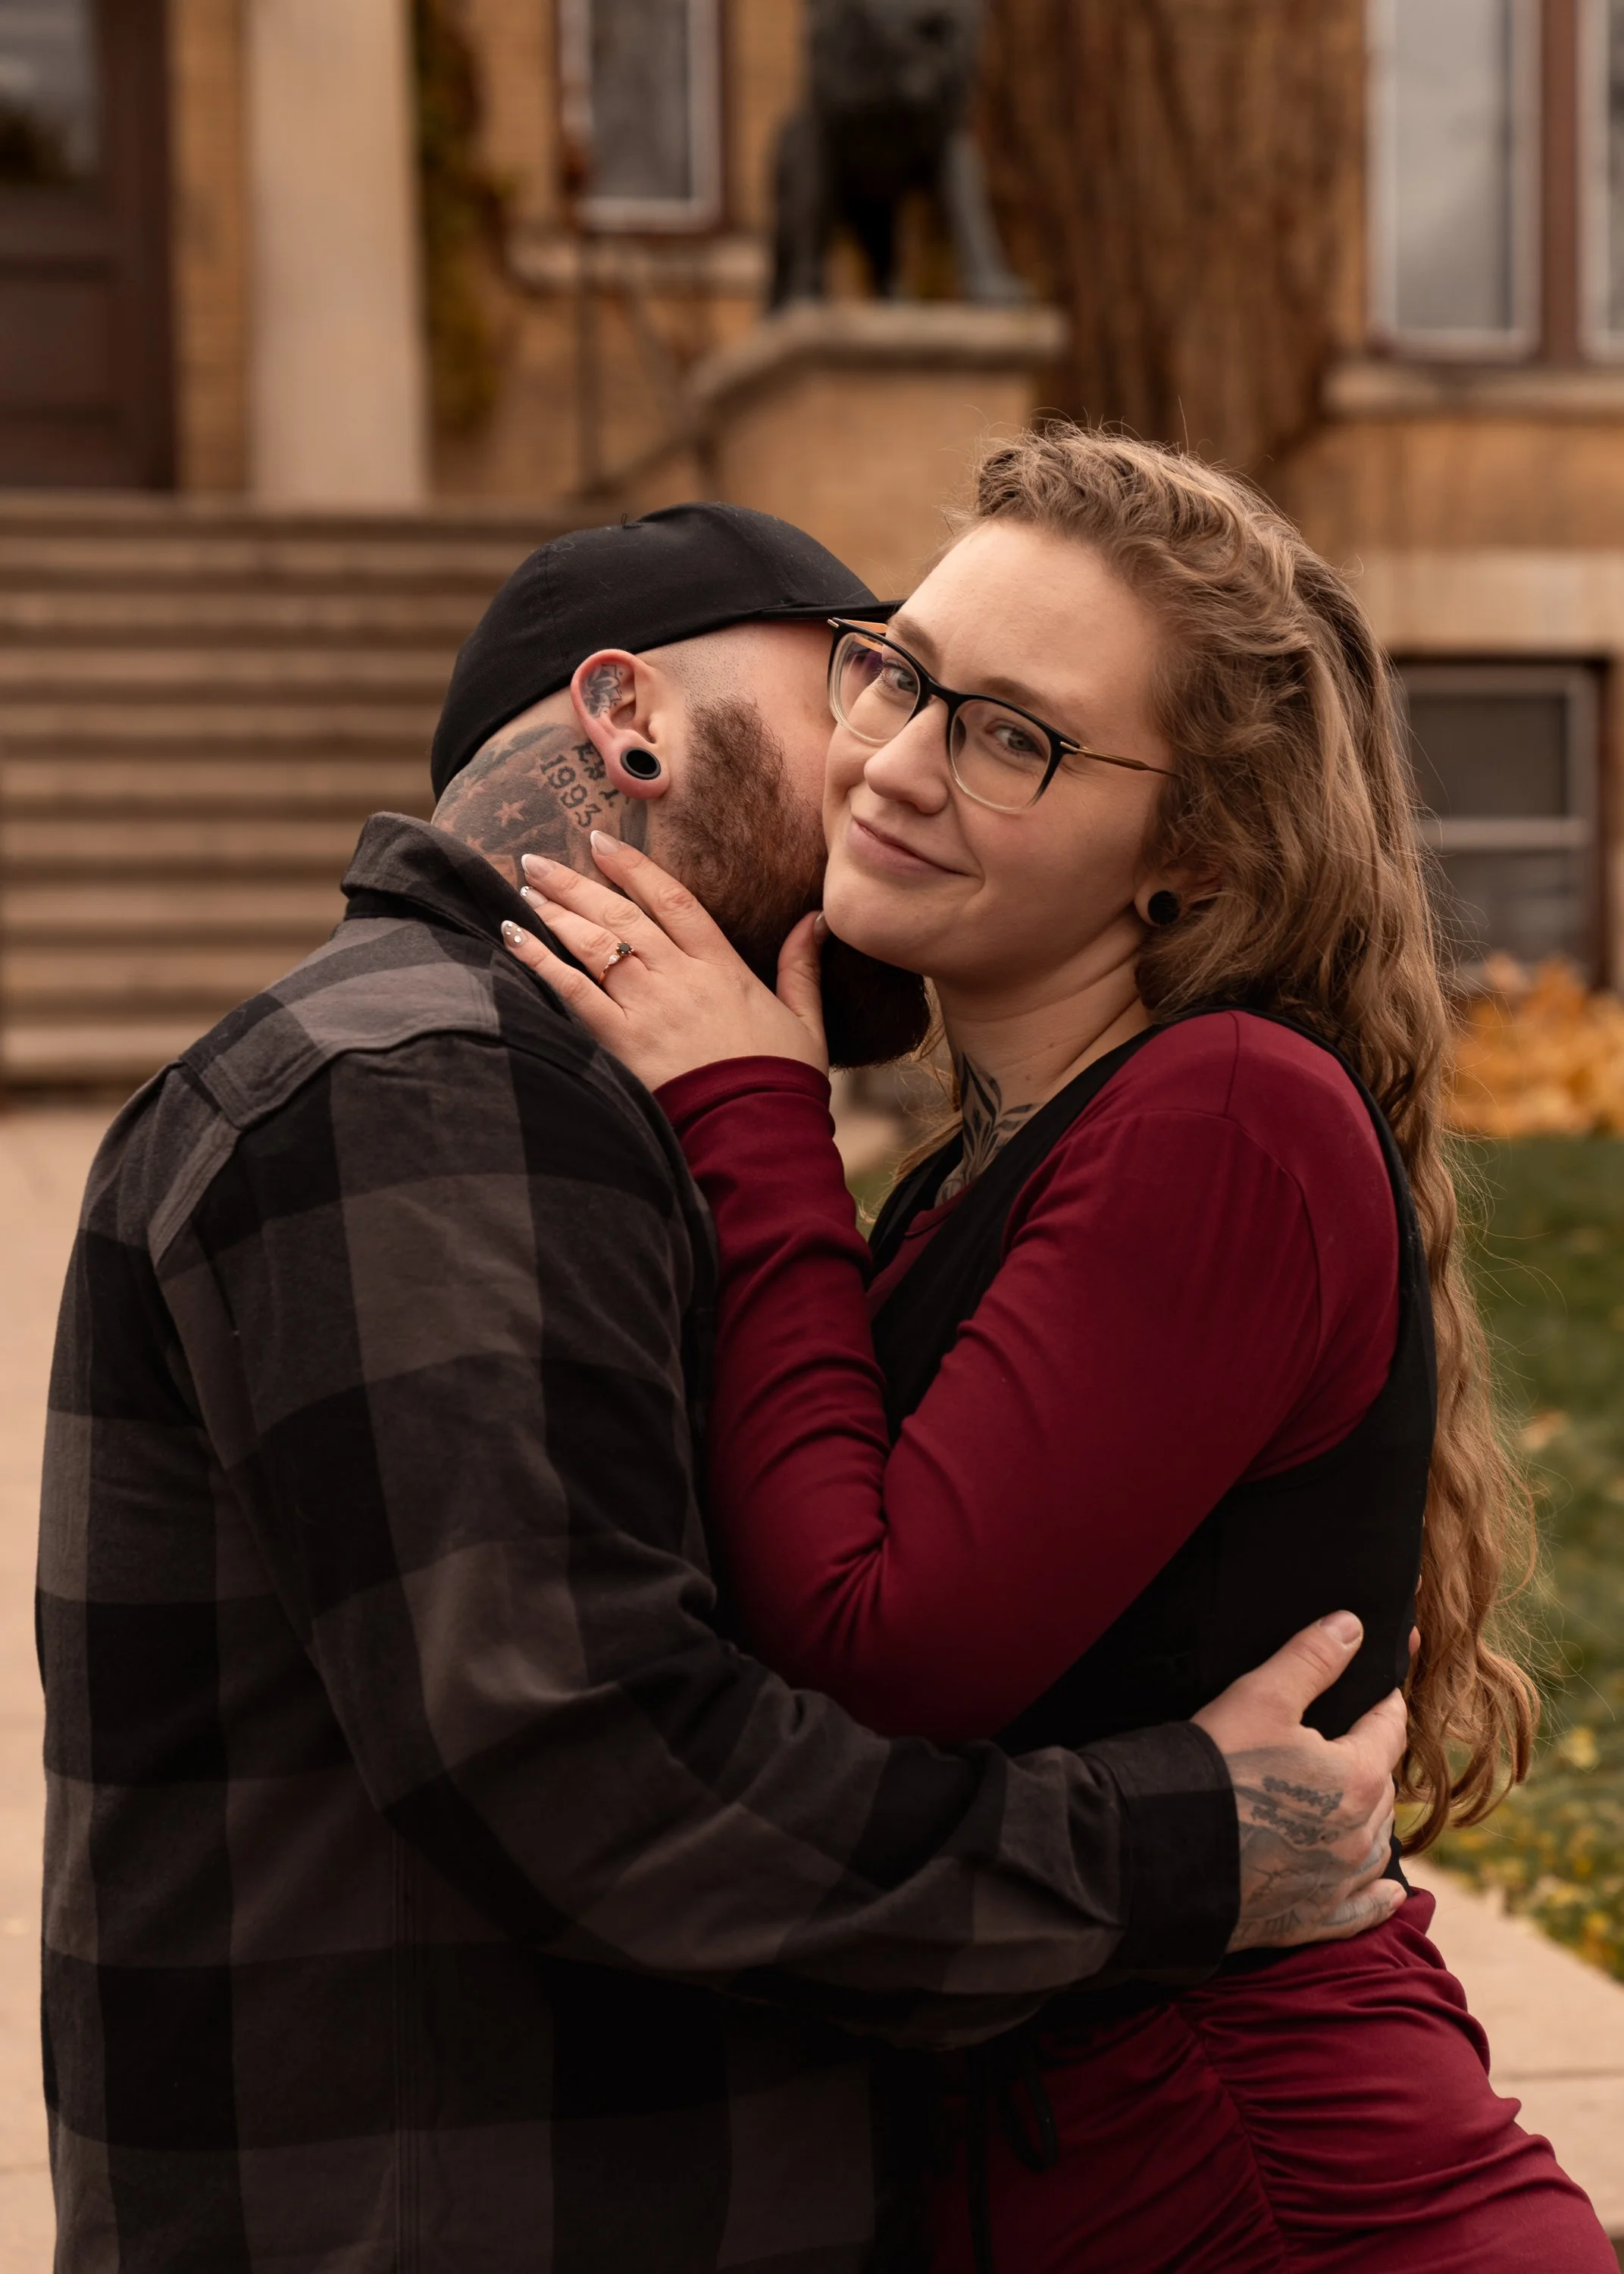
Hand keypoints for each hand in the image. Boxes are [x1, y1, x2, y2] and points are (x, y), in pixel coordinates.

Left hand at [501, 835, 828, 1091]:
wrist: (756, 1134)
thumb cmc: (781, 1083)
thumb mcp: (805, 1020)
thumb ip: (801, 967)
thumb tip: (813, 920)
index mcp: (722, 967)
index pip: (673, 899)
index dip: (634, 867)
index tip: (602, 843)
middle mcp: (680, 976)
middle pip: (621, 914)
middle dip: (576, 882)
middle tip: (539, 861)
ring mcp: (648, 1006)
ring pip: (594, 943)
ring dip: (555, 912)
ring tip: (526, 890)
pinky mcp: (621, 1040)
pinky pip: (572, 989)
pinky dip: (540, 959)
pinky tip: (513, 936)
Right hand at [1193, 1611, 1408, 1951]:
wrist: (1166, 1854)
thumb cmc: (1214, 1768)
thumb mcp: (1259, 1697)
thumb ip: (1311, 1659)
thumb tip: (1351, 1627)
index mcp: (1358, 1778)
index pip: (1389, 1728)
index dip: (1387, 1701)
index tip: (1388, 1686)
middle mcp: (1360, 1836)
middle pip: (1383, 1787)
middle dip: (1373, 1760)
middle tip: (1356, 1740)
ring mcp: (1338, 1884)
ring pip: (1376, 1845)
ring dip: (1371, 1820)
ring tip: (1354, 1802)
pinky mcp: (1311, 1920)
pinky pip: (1364, 1910)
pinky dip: (1378, 1897)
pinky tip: (1386, 1890)